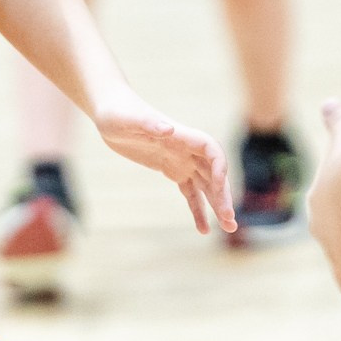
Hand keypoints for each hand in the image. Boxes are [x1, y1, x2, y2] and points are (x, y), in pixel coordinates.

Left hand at [93, 94, 237, 233]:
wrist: (110, 111)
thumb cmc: (118, 111)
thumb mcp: (129, 119)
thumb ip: (150, 123)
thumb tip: (169, 128)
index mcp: (180, 135)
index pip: (210, 150)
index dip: (219, 167)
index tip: (219, 187)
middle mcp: (186, 148)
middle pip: (213, 173)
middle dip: (222, 195)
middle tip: (230, 221)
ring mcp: (180, 160)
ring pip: (206, 185)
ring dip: (218, 205)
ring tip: (229, 228)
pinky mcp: (170, 169)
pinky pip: (190, 192)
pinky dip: (198, 209)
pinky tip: (203, 229)